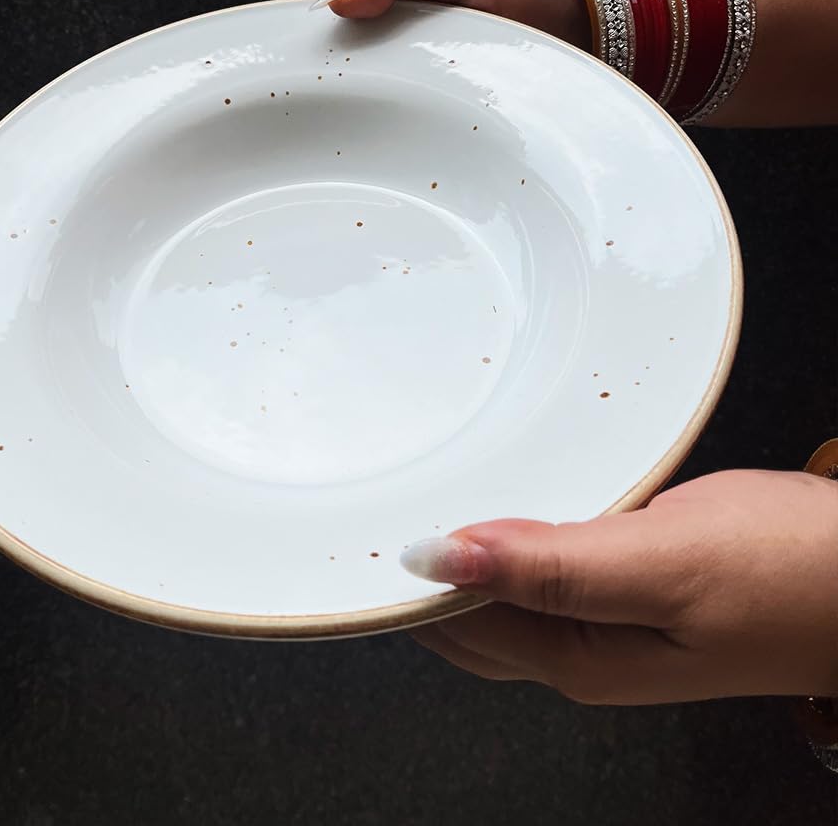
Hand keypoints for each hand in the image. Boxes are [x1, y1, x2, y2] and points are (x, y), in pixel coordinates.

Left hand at [401, 469, 837, 703]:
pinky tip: (501, 502)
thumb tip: (433, 559)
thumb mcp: (662, 565)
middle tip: (371, 502)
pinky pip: (542, 564)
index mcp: (577, 658)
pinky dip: (510, 536)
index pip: (452, 620)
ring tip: (415, 495)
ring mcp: (606, 620)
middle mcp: (580, 650)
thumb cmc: (794, 573)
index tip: (360, 528)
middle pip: (464, 614)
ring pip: (501, 588)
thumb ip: (547, 567)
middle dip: (415, 570)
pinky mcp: (629, 585)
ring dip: (459, 550)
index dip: (401, 579)